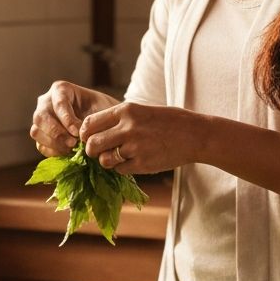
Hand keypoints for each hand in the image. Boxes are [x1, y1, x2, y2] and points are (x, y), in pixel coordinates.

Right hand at [30, 81, 118, 156]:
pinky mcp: (42, 135)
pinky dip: (52, 151)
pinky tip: (67, 153)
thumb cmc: (103, 109)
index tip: (77, 132)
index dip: (67, 119)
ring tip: (71, 150)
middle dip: (56, 132)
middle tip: (72, 144)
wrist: (104, 120)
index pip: (59, 103)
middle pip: (41, 116)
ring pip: (36, 131)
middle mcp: (46, 102)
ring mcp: (42, 119)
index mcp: (61, 90)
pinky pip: (40, 145)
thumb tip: (82, 135)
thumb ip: (94, 118)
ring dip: (53, 143)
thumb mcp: (103, 108)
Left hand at [79, 101, 196, 173]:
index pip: (89, 123)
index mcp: (125, 110)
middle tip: (97, 152)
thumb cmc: (167, 121)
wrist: (194, 134)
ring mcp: (135, 147)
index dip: (85, 133)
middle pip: (92, 143)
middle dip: (91, 150)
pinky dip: (121, 168)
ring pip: (104, 160)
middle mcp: (127, 128)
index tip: (88, 138)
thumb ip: (118, 119)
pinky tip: (132, 161)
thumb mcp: (141, 111)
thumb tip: (94, 131)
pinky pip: (119, 170)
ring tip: (115, 157)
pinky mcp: (142, 164)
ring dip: (106, 161)